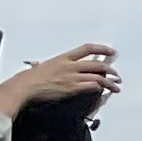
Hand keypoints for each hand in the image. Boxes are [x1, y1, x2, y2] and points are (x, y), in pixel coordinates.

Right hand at [0, 42, 118, 115]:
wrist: (24, 87)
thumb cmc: (30, 79)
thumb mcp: (45, 66)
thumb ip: (57, 66)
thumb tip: (60, 69)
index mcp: (64, 57)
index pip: (87, 48)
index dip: (102, 48)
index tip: (112, 51)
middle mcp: (70, 65)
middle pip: (97, 64)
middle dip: (111, 70)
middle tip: (117, 76)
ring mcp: (71, 77)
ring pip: (98, 77)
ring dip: (110, 83)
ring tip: (116, 87)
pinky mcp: (71, 88)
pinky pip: (91, 86)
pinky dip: (99, 88)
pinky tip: (103, 92)